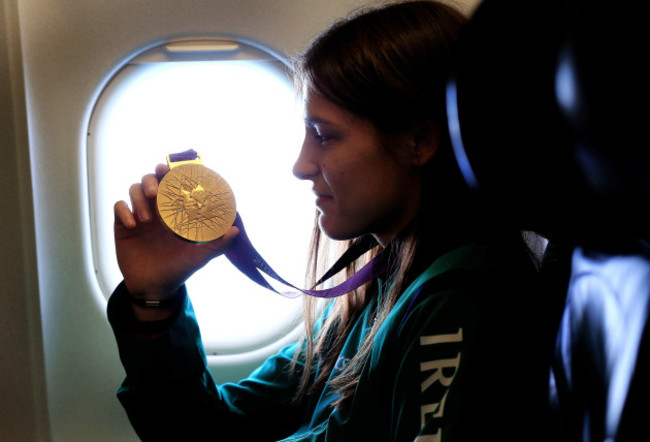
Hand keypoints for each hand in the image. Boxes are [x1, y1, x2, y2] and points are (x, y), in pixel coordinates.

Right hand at [113, 163, 238, 298]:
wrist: (155, 287)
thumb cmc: (179, 268)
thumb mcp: (199, 256)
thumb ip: (217, 244)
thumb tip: (235, 230)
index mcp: (176, 210)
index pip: (173, 183)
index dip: (173, 172)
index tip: (174, 169)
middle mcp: (157, 208)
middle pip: (151, 179)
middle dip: (153, 179)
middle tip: (156, 192)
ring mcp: (140, 214)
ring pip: (134, 189)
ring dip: (139, 197)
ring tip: (146, 219)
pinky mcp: (123, 225)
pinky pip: (119, 207)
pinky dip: (124, 211)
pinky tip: (132, 225)